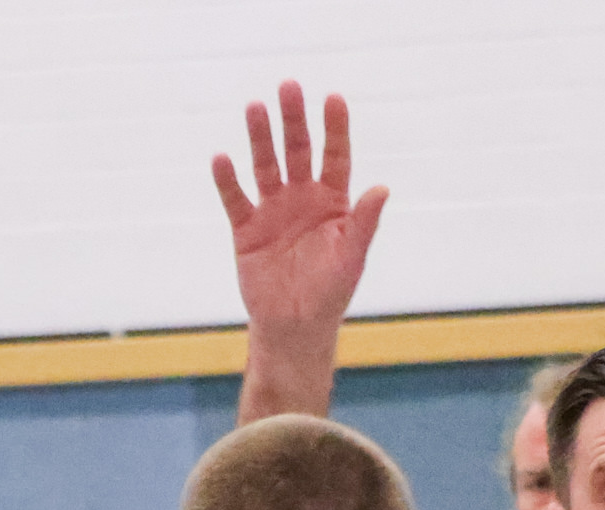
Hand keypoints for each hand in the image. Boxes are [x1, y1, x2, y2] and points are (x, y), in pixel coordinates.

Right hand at [215, 82, 386, 337]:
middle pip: (297, 150)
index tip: (333, 98)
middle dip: (293, 120)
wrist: (294, 328)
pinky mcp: (246, 229)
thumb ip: (364, 222)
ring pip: (265, 165)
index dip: (334, 128)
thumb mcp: (352, 257)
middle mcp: (302, 198)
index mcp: (332, 201)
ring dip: (259, 137)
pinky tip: (222, 158)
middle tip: (288, 87)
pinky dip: (227, 180)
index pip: (335, 156)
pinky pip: (236, 199)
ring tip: (255, 107)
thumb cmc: (330, 293)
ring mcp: (273, 210)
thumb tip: (383, 189)